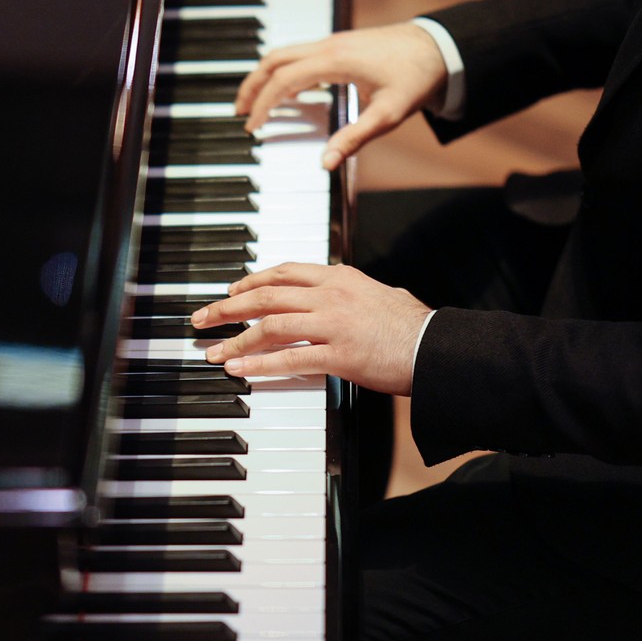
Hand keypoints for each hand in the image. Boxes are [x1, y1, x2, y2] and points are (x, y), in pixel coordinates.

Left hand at [190, 262, 431, 395]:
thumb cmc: (413, 327)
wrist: (438, 348)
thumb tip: (339, 288)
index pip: (284, 272)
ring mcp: (334, 324)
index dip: (251, 281)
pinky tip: (239, 368)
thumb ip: (353, 290)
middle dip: (228, 307)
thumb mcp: (379, 294)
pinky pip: (289, 358)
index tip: (231, 290)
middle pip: (266, 295)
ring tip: (213, 351)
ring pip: (271, 326)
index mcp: (340, 278)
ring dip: (235, 339)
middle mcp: (332, 295)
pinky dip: (258, 364)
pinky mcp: (339, 355)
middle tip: (203, 318)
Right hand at [233, 22, 448, 169]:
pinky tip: (288, 92)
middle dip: (252, 85)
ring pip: (284, 54)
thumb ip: (354, 139)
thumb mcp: (388, 114)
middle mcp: (328, 46)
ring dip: (265, 76)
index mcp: (334, 61)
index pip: (283, 81)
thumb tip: (325, 163)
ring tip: (256, 103)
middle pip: (274, 60)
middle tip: (239, 112)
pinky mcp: (341, 44)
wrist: (440, 47)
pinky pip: (301, 55)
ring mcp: (333, 42)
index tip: (252, 127)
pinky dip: (284, 72)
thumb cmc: (417, 77)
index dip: (263, 105)